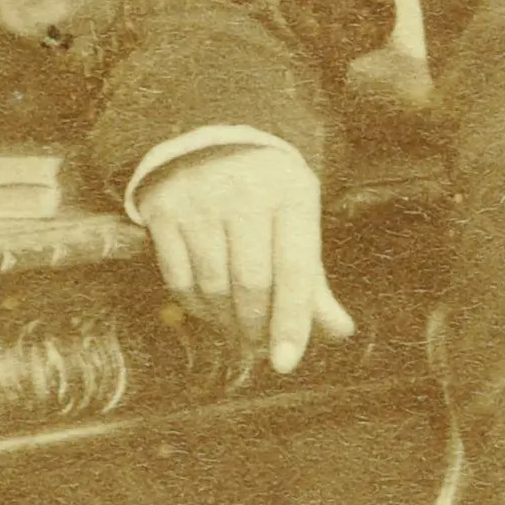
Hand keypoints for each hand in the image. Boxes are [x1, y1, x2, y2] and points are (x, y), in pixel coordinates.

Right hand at [134, 143, 355, 373]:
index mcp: (292, 193)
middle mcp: (245, 191)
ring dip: (224, 321)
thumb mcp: (297, 222)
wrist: (212, 142)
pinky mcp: (164, 208)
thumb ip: (313, 280)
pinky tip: (208, 310)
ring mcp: (200, 198)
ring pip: (213, 284)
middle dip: (255, 326)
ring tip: (235, 330)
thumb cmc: (266, 194)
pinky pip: (179, 277)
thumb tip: (340, 331)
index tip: (285, 362)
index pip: (296, 271)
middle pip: (251, 283)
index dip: (291, 321)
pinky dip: (194, 306)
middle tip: (256, 348)